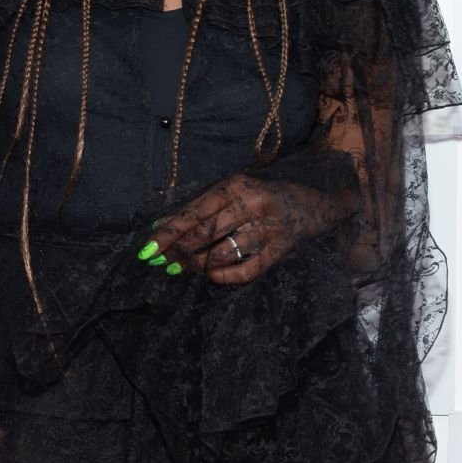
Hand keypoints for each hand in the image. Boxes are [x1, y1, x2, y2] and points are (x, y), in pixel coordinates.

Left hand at [136, 175, 332, 285]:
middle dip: (177, 252)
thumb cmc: (264, 198)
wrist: (314, 204)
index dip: (168, 234)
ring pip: (222, 252)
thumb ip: (202, 208)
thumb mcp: (234, 193)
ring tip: (182, 269)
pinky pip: (246, 269)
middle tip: (160, 264)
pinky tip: (212, 276)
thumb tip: (162, 226)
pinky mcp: (280, 249)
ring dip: (197, 265)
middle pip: (204, 233)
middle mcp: (251, 204)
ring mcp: (267, 228)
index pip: (193, 213)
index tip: (146, 250)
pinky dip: (225, 275)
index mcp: (236, 186)